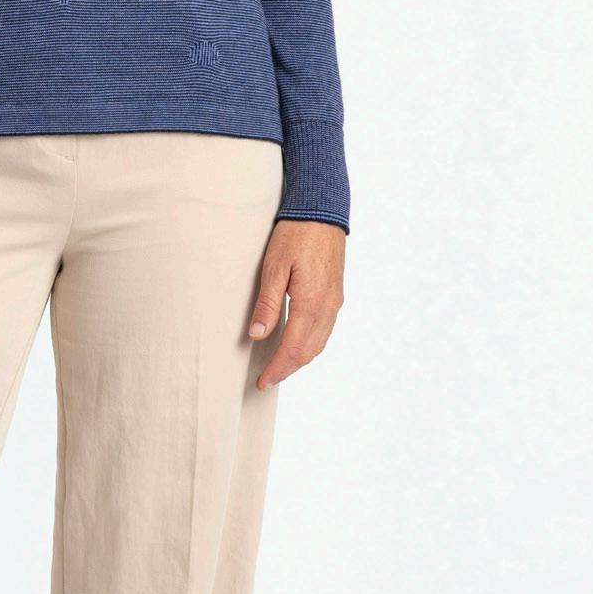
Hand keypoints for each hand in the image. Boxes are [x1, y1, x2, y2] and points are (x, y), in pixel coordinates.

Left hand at [247, 219, 344, 388]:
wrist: (322, 211)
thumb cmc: (295, 234)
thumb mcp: (274, 266)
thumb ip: (267, 303)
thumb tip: (257, 335)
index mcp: (312, 302)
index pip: (293, 348)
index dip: (277, 368)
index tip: (262, 382)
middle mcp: (328, 307)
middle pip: (308, 352)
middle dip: (287, 369)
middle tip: (266, 381)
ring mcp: (335, 302)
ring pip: (319, 344)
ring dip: (299, 360)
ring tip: (278, 367)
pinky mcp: (335, 295)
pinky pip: (324, 331)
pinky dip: (309, 345)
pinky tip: (296, 344)